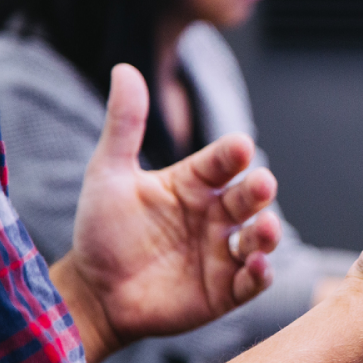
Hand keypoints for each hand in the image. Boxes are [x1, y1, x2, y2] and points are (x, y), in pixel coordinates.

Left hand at [51, 64, 281, 362]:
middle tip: (262, 184)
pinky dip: (260, 274)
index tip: (239, 146)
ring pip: (258, 238)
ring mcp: (223, 253)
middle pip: (248, 199)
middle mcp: (215, 216)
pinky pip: (252, 281)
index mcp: (194, 184)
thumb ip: (124, 125)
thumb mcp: (108, 174)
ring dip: (268, 233)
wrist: (94, 293)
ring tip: (266, 228)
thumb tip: (125, 69)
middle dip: (259, 191)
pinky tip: (257, 266)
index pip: (221, 163)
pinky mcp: (226, 290)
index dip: (232, 155)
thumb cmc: (102, 231)